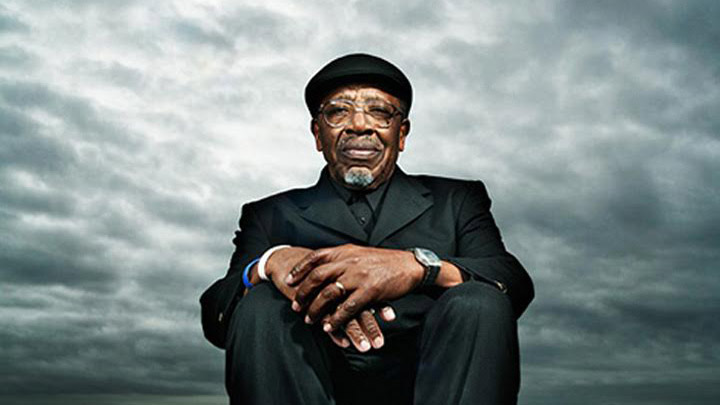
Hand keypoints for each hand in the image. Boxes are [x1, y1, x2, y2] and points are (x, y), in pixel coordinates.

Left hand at [264, 246, 396, 350]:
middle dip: (303, 292)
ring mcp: (359, 276)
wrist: (410, 265)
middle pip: (317, 276)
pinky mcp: (370, 291)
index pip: (315, 257)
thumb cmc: (386, 261)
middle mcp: (349, 262)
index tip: (289, 280)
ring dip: (316, 309)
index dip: (300, 269)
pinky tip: (329, 328)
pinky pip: (347, 308)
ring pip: (329, 294)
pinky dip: (336, 320)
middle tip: (295, 305)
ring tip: (308, 319)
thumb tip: (325, 264)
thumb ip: (343, 258)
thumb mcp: (361, 253)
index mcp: (346, 251)